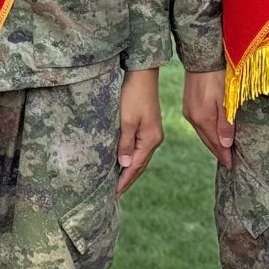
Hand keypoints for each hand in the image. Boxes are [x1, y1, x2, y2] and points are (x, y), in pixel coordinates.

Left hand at [116, 68, 163, 193]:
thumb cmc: (133, 95)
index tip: (114, 194)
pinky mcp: (147, 126)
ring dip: (129, 170)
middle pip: (140, 165)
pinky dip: (131, 158)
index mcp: (150, 140)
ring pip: (140, 157)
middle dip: (127, 179)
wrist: (142, 74)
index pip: (136, 167)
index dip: (124, 181)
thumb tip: (126, 165)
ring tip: (117, 182)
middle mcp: (154, 139)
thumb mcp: (126, 120)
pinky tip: (124, 161)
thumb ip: (125, 144)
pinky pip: (139, 148)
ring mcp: (152, 133)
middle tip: (114, 193)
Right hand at [181, 69, 235, 168]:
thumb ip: (226, 123)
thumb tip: (226, 145)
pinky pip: (199, 125)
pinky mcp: (188, 105)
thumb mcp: (226, 100)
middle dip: (218, 151)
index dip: (223, 155)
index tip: (230, 165)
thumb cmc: (217, 77)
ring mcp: (188, 111)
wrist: (202, 59)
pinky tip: (212, 133)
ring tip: (222, 150)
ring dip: (212, 142)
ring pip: (202, 133)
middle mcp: (193, 118)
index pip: (215, 143)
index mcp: (203, 118)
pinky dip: (206, 132)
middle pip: (207, 140)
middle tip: (228, 161)